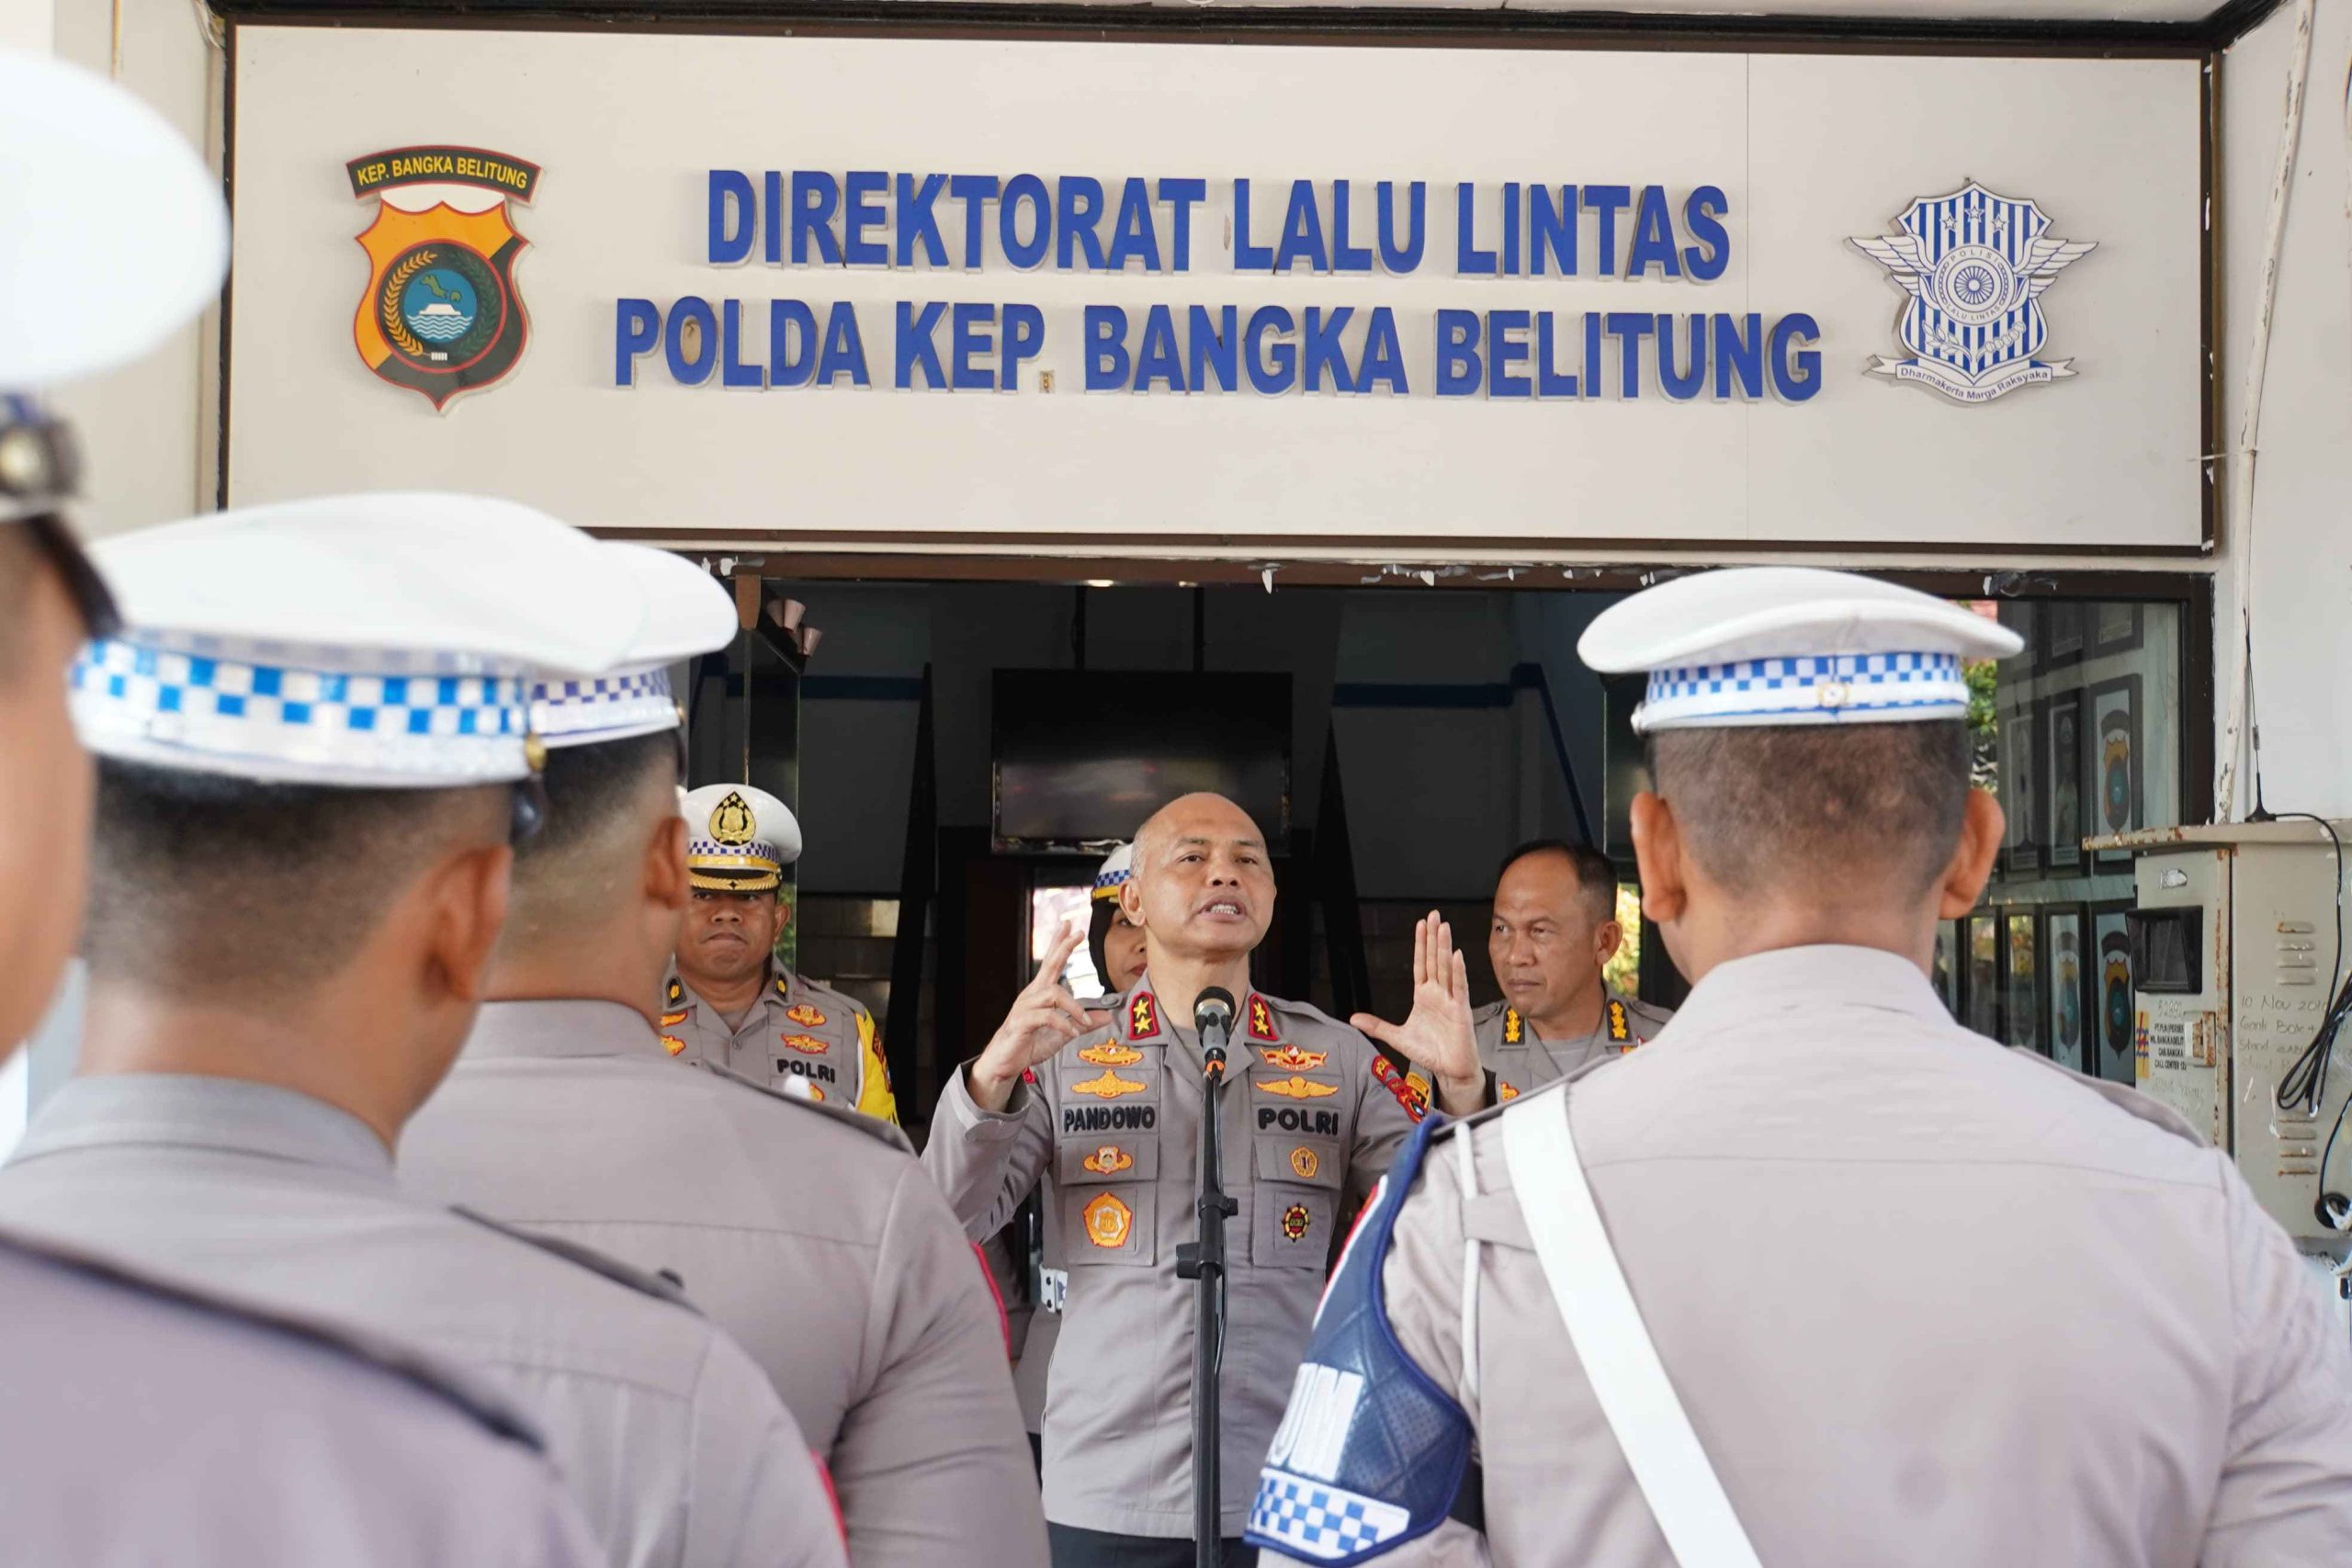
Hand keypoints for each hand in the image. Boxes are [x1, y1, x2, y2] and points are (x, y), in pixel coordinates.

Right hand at [968, 921, 1111, 1111]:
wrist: (1004, 1063)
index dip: (1059, 943)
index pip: (1051, 962)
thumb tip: (1107, 1016)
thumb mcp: (1062, 1033)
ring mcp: (1025, 1007)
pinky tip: (1071, 1033)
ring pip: (1053, 993)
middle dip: (1063, 947)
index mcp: (1040, 993)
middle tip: (1077, 933)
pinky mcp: (1021, 1022)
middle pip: (1048, 965)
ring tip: (1083, 1022)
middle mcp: (1032, 995)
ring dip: (1074, 1007)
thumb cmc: (1028, 1044)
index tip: (1070, 926)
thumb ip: (1082, 1023)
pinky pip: (1046, 1017)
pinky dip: (1063, 1024)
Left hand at [1352, 913, 1486, 1118]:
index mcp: (1424, 996)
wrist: (1449, 1070)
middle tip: (1434, 915)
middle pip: (1434, 960)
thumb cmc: (1430, 1053)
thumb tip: (1353, 1018)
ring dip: (1444, 947)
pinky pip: (1459, 988)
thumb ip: (1377, 1026)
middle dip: (1433, 937)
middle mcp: (1438, 994)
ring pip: (1446, 969)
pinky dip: (1458, 972)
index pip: (1421, 965)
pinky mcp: (1461, 1011)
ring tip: (1443, 927)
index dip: (1420, 944)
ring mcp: (1450, 1000)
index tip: (1421, 925)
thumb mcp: (1397, 1037)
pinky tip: (1456, 955)